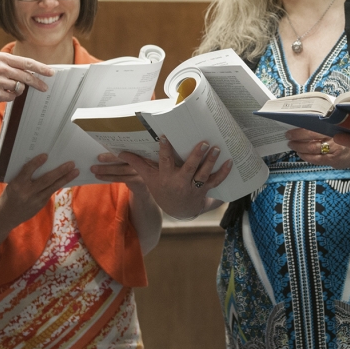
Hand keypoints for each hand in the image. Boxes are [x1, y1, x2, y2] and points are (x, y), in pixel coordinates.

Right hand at [0, 52, 56, 110]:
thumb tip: (27, 69)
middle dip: (38, 83)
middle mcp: (1, 68)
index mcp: (0, 58)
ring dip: (17, 90)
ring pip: (19, 87)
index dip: (41, 68)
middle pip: (27, 76)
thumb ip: (7, 64)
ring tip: (5, 88)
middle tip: (45, 87)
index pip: (26, 62)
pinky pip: (11, 97)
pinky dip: (8, 97)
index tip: (51, 72)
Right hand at [0, 154, 78, 229]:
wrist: (7, 216)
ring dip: (65, 179)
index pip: (27, 171)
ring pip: (53, 187)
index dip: (36, 163)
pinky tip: (67, 179)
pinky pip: (51, 192)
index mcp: (17, 184)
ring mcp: (35, 200)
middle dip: (60, 171)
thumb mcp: (12, 184)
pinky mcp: (41, 204)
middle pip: (46, 180)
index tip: (45, 155)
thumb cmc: (9, 196)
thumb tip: (39, 164)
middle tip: (71, 164)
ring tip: (75, 171)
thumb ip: (23, 176)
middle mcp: (27, 192)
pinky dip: (59, 185)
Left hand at [90, 152, 147, 190]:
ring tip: (94, 170)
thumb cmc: (131, 166)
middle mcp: (142, 160)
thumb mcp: (130, 157)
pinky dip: (109, 178)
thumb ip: (122, 153)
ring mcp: (141, 171)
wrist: (142, 183)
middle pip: (125, 158)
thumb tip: (102, 147)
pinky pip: (121, 179)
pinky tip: (100, 177)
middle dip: (110, 158)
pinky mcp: (137, 181)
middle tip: (98, 158)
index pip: (127, 147)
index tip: (107, 145)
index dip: (117, 147)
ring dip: (106, 170)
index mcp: (139, 150)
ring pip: (121, 170)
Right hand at [118, 137, 232, 218]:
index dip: (164, 149)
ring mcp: (193, 187)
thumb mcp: (149, 178)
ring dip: (211, 161)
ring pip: (204, 174)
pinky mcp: (205, 191)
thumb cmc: (162, 190)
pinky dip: (223, 172)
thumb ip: (137, 163)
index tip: (165, 137)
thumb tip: (119, 152)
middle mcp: (180, 182)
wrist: (178, 211)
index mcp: (166, 177)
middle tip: (204, 143)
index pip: (164, 161)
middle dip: (196, 156)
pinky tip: (229, 161)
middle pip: (189, 168)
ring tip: (216, 148)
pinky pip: (215, 181)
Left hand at [287, 128, 349, 170]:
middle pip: (311, 137)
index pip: (315, 126)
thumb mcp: (340, 127)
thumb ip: (327, 123)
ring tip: (292, 144)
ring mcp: (333, 150)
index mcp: (335, 127)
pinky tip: (300, 153)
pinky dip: (306, 156)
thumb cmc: (348, 138)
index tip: (293, 124)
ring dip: (299, 146)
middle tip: (289, 135)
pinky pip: (315, 159)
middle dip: (297, 136)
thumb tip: (308, 119)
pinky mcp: (332, 160)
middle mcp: (334, 138)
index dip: (302, 127)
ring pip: (311, 148)